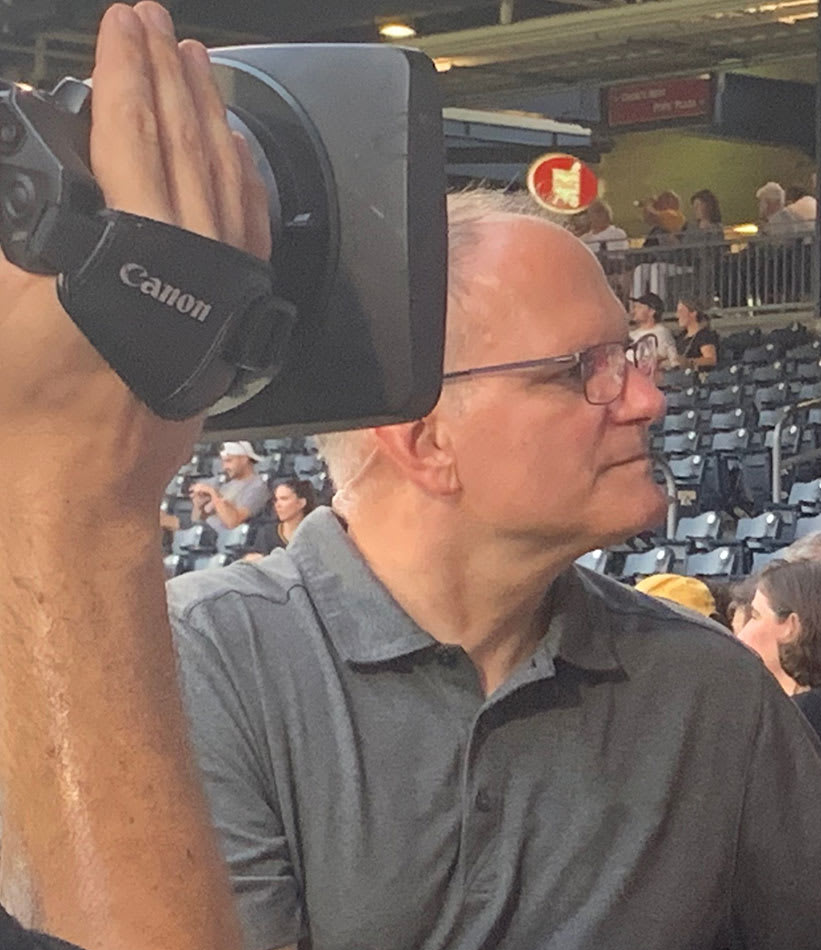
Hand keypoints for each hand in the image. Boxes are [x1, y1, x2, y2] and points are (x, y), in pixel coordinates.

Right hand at [0, 4, 270, 514]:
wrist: (82, 481)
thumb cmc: (31, 405)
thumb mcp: (5, 295)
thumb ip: (26, 225)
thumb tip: (30, 172)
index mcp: (131, 245)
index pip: (131, 131)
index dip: (123, 72)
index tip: (120, 26)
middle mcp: (191, 260)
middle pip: (184, 142)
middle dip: (166, 74)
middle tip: (152, 21)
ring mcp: (221, 286)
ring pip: (222, 178)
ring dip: (206, 113)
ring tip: (193, 61)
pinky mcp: (233, 313)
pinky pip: (246, 226)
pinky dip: (238, 176)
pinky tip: (232, 149)